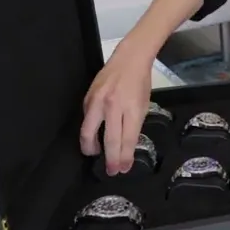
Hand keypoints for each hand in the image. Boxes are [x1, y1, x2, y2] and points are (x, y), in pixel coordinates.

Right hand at [80, 39, 152, 174]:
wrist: (129, 58)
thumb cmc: (140, 82)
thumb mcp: (143, 105)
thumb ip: (133, 124)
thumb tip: (125, 145)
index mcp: (132, 109)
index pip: (128, 139)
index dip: (125, 157)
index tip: (123, 168)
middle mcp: (114, 106)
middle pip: (110, 140)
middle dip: (111, 159)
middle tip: (111, 171)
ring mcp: (98, 101)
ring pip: (89, 132)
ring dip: (91, 147)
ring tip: (95, 154)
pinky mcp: (88, 98)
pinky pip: (86, 119)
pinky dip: (89, 130)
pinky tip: (93, 135)